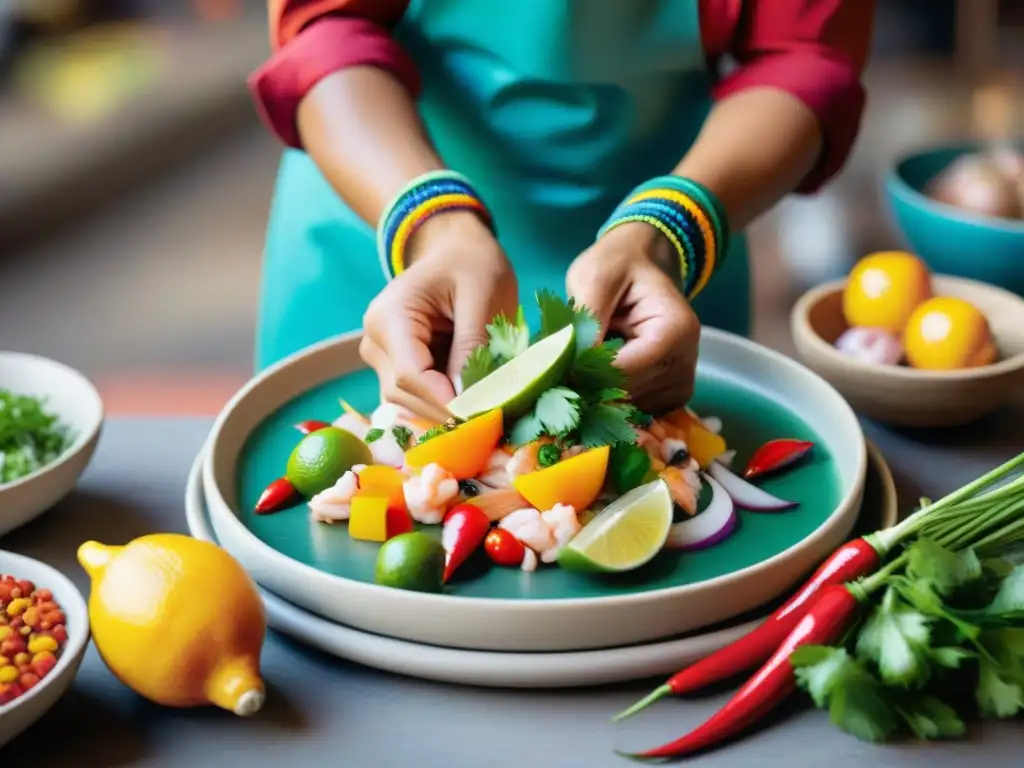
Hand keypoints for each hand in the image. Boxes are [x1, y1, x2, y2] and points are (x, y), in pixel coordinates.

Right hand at [360, 211, 518, 421]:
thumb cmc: (472, 264)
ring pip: (408, 403)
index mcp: (390, 318)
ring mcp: (382, 357)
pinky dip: (443, 402)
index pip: (410, 376)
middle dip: (446, 410)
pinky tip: (472, 399)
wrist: (456, 249)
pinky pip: (416, 396)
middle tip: (491, 417)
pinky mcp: (396, 366)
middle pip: (404, 396)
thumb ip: (472, 346)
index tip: (481, 415)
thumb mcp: (482, 296)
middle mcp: (376, 341)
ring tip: (484, 406)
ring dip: (445, 409)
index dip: (444, 401)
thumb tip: (469, 400)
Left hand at [566, 223, 699, 412]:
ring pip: (629, 407)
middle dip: (589, 386)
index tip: (553, 370)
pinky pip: (636, 410)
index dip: (585, 375)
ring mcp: (681, 381)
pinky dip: (611, 399)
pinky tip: (597, 375)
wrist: (642, 263)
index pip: (625, 372)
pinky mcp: (670, 393)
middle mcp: (686, 361)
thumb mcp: (594, 276)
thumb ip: (587, 319)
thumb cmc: (618, 264)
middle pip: (628, 394)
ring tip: (579, 366)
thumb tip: (573, 366)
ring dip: (598, 394)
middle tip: (557, 370)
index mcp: (675, 330)